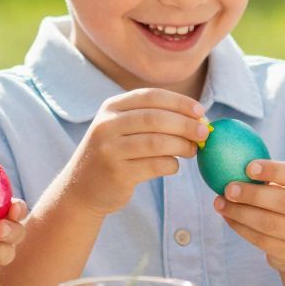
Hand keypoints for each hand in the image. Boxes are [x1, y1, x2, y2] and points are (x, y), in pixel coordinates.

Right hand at [65, 88, 208, 218]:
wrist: (80, 189)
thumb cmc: (113, 154)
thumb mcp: (121, 128)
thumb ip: (152, 118)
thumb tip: (197, 118)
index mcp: (111, 107)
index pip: (151, 96)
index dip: (179, 102)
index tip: (200, 111)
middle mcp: (107, 125)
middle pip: (156, 118)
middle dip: (186, 124)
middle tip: (204, 132)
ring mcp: (110, 150)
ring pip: (157, 143)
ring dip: (182, 146)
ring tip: (193, 150)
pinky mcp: (117, 174)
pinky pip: (155, 166)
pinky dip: (171, 165)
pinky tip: (173, 166)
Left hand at [217, 159, 284, 273]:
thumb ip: (271, 176)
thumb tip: (233, 163)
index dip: (274, 170)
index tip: (248, 167)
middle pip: (284, 202)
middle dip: (252, 194)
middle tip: (228, 188)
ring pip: (269, 224)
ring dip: (240, 212)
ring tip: (220, 202)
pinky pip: (260, 240)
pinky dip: (239, 227)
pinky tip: (227, 216)